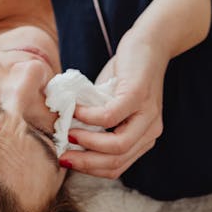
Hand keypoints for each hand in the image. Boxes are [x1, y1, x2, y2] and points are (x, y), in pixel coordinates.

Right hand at [58, 31, 165, 179]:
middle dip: (85, 163)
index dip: (88, 169)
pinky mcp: (138, 95)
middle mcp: (149, 131)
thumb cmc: (124, 75)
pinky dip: (89, 117)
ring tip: (68, 133)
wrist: (149, 43)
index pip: (115, 167)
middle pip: (116, 162)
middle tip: (62, 155)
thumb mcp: (109, 104)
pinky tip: (76, 110)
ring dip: (88, 143)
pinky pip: (111, 116)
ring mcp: (147, 114)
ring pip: (118, 145)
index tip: (65, 161)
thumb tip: (66, 138)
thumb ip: (95, 123)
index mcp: (143, 138)